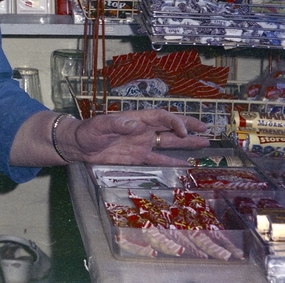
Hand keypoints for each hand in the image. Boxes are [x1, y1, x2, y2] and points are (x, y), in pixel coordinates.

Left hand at [68, 109, 210, 165]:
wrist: (78, 145)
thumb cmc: (88, 131)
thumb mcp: (100, 126)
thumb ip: (116, 124)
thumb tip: (135, 123)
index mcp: (137, 119)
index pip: (161, 117)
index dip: (175, 122)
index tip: (185, 131)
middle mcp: (143, 130)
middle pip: (170, 127)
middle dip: (188, 127)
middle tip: (206, 130)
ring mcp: (142, 144)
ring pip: (168, 143)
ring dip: (186, 144)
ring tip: (205, 144)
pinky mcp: (138, 157)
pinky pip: (158, 159)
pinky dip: (172, 162)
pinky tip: (185, 166)